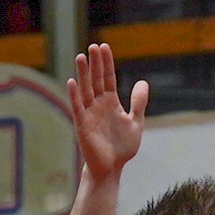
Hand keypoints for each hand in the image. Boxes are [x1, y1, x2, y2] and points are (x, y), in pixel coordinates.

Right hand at [68, 40, 146, 180]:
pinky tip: (72, 82)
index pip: (108, 78)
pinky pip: (77, 108)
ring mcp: (89, 114)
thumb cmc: (122, 148)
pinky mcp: (82, 126)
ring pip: (85, 90)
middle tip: (93, 46)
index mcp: (111, 103)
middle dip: (95, 63)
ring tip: (81, 57)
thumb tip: (143, 82)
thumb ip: (138, 103)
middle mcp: (98, 105)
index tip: (104, 46)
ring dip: (82, 74)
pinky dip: (74, 95)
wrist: (111, 168)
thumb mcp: (136, 122)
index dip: (107, 63)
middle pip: (96, 80)